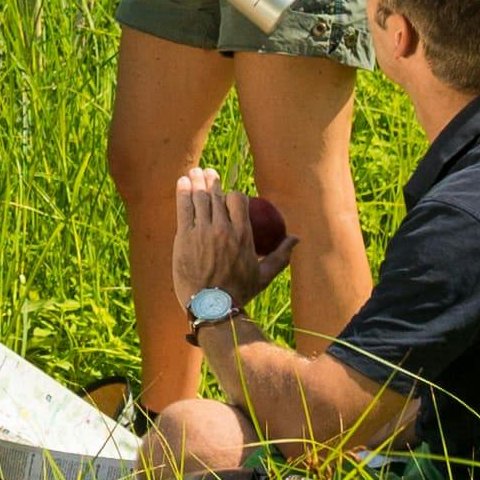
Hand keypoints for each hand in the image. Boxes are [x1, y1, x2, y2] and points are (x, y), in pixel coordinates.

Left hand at [169, 173, 288, 303]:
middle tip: (207, 173)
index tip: (228, 195)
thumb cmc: (240, 292)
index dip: (233, 194)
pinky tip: (182, 182)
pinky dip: (183, 193)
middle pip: (217, 196)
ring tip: (194, 172)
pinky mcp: (184, 237)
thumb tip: (296, 239)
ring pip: (200, 198)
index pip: (238, 200)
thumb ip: (281, 255)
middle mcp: (223, 229)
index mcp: (243, 234)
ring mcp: (202, 232)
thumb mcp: (265, 275)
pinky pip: (184, 209)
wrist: (212, 307)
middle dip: (212, 181)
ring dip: (197, 182)